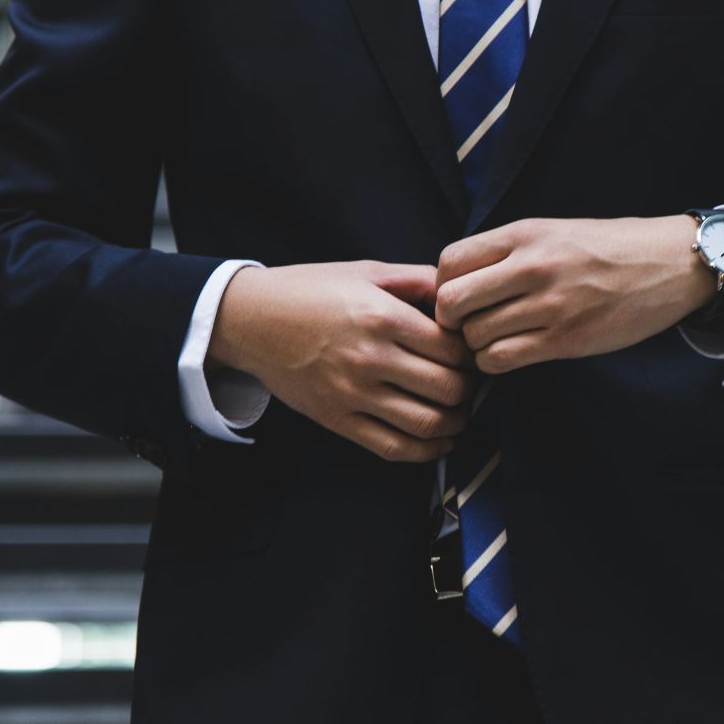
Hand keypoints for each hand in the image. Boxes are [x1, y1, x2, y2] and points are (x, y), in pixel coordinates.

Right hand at [206, 261, 477, 462]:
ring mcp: (353, 394)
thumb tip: (461, 292)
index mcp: (382, 316)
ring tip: (459, 411)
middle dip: (469, 388)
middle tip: (470, 382)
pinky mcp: (337, 419)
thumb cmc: (311, 290)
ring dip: (456, 422)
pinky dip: (427, 451)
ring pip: (427, 423)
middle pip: (448, 388)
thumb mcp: (366, 271)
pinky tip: (439, 441)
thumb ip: (418, 280)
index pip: (453, 348)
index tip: (471, 351)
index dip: (472, 353)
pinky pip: (393, 447)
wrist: (251, 320)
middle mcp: (370, 358)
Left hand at [435, 216, 717, 374]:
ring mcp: (549, 305)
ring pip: (474, 336)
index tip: (460, 296)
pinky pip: (502, 359)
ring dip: (476, 345)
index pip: (449, 262)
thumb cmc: (608, 248)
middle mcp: (532, 266)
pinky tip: (511, 354)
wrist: (669, 264)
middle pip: (451, 302)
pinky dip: (495, 362)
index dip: (443, 285)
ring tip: (495, 339)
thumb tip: (456, 280)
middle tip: (468, 325)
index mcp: (524, 234)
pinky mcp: (566, 339)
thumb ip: (507, 251)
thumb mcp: (553, 231)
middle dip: (451, 320)